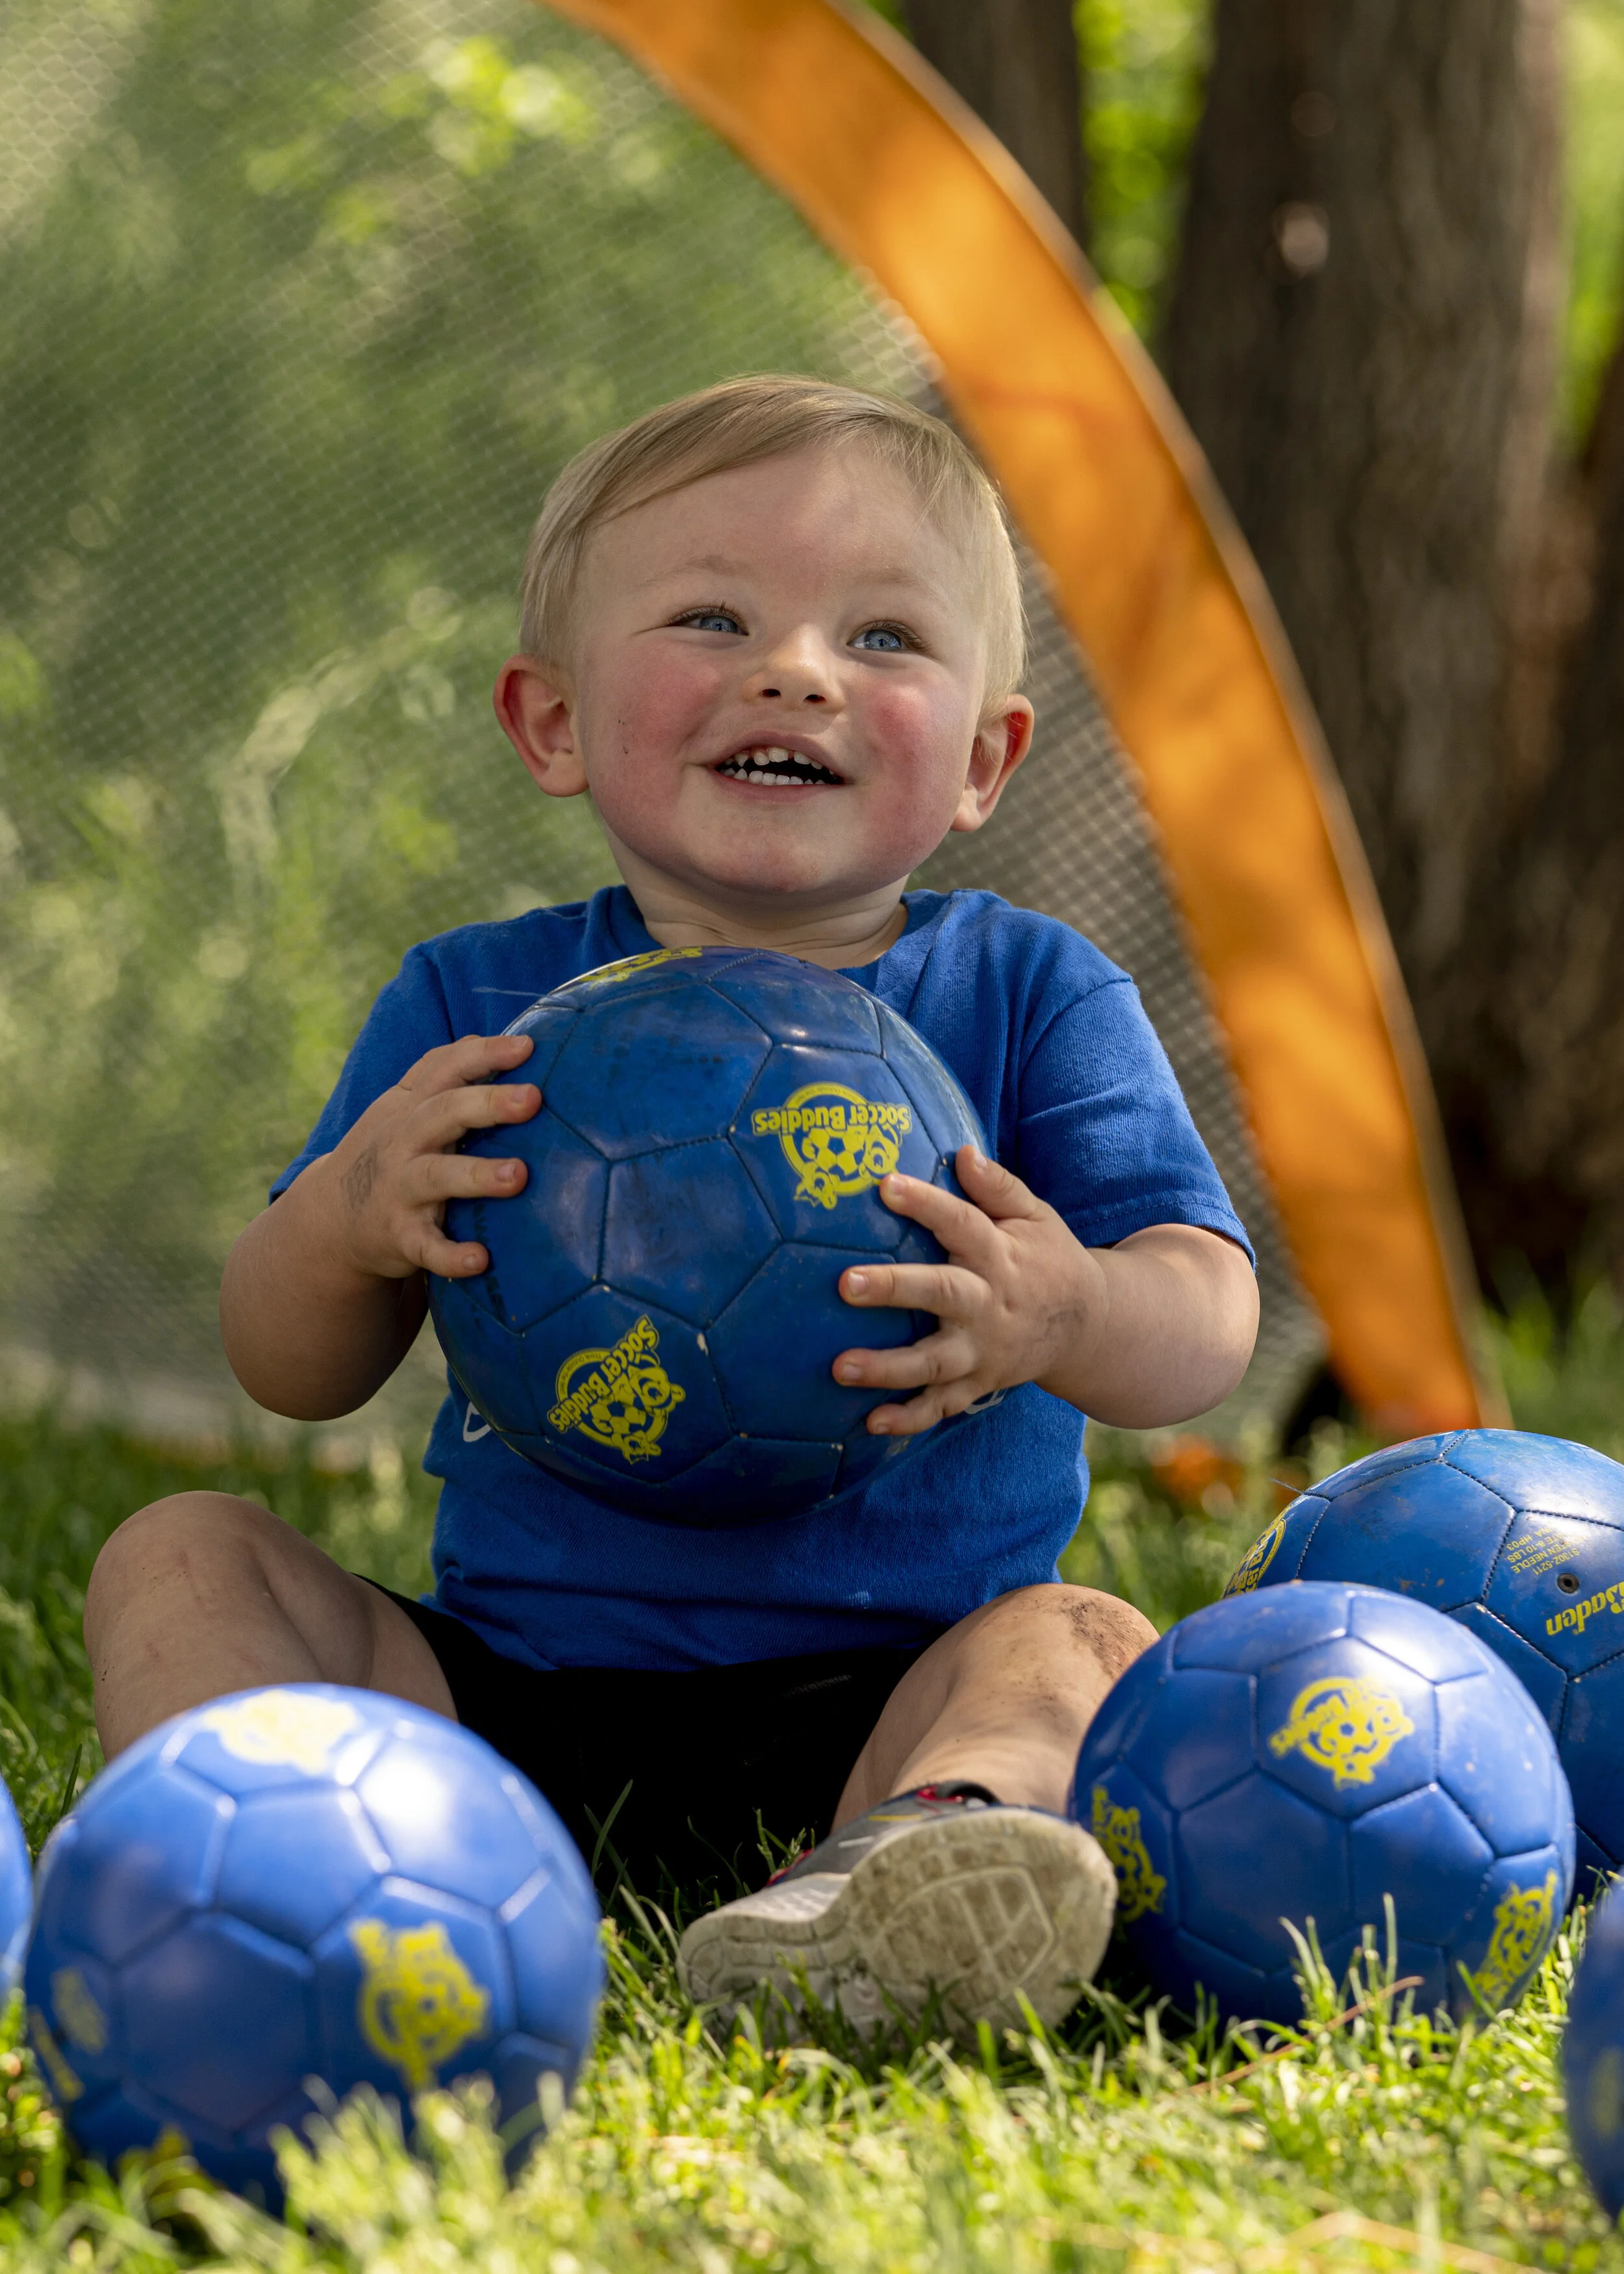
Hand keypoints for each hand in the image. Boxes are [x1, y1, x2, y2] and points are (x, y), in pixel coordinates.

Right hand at [319, 1033, 539, 1280]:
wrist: (331, 1217)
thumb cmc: (392, 1150)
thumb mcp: (407, 1106)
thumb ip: (449, 1072)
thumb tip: (512, 1040)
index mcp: (413, 1106)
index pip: (445, 1068)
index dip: (483, 1054)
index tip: (528, 1047)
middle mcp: (405, 1141)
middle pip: (445, 1113)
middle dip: (488, 1103)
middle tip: (533, 1099)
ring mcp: (400, 1189)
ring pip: (437, 1177)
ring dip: (477, 1175)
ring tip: (519, 1176)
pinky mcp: (400, 1237)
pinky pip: (426, 1247)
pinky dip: (450, 1255)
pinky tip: (480, 1260)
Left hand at [832, 1147, 1103, 1437]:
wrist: (1090, 1326)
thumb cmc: (1049, 1259)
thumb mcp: (1037, 1216)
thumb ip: (999, 1187)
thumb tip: (963, 1152)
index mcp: (1001, 1255)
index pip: (961, 1223)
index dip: (925, 1204)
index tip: (885, 1185)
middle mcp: (989, 1304)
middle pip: (940, 1294)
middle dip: (894, 1289)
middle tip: (846, 1283)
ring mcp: (983, 1351)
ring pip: (933, 1363)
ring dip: (887, 1368)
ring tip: (840, 1367)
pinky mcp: (979, 1384)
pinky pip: (942, 1407)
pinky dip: (910, 1419)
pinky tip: (871, 1423)